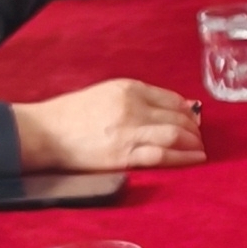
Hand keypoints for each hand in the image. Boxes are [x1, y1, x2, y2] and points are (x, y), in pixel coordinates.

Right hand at [13, 80, 207, 173]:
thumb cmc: (72, 114)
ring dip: (193, 143)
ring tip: (200, 149)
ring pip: (175, 135)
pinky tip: (195, 159)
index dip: (187, 110)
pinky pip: (162, 156)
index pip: (170, 99)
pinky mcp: (124, 156)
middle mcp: (133, 108)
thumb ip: (137, 98)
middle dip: (194, 128)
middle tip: (199, 136)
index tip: (194, 119)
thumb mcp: (105, 93)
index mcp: (128, 88)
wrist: (46, 133)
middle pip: (177, 117)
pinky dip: (183, 158)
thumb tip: (172, 106)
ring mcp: (129, 132)